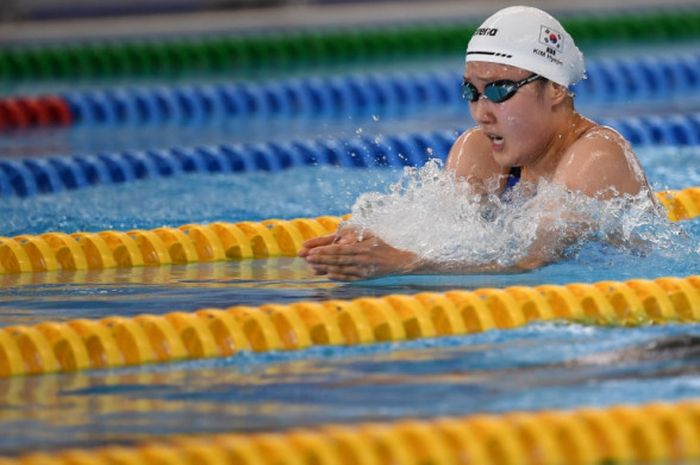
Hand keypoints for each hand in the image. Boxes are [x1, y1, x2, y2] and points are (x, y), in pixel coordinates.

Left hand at [301, 229, 418, 280]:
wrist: (398, 261)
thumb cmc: (381, 245)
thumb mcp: (369, 235)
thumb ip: (354, 235)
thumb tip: (340, 240)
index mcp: (361, 248)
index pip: (338, 249)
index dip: (324, 251)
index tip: (311, 250)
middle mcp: (361, 259)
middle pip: (337, 260)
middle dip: (320, 259)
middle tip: (306, 257)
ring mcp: (362, 270)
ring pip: (340, 269)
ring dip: (325, 268)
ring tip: (312, 267)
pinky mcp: (364, 277)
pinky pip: (348, 277)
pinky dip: (337, 276)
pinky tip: (327, 275)